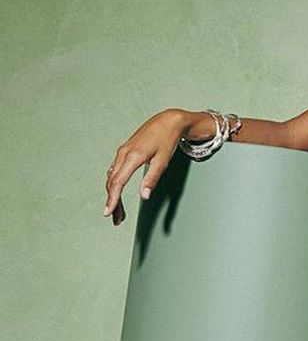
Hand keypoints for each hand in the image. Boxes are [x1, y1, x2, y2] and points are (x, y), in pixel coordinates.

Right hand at [103, 108, 187, 226]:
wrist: (168, 121)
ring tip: (119, 212)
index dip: (112, 199)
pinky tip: (117, 193)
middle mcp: (123, 153)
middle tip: (116, 220)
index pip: (117, 182)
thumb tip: (143, 197)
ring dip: (113, 194)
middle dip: (113, 202)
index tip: (108, 212)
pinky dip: (115, 184)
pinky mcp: (125, 152)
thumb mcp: (163, 161)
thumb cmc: (167, 140)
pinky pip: (115, 170)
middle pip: (112, 182)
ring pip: (113, 177)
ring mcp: (122, 152)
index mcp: (132, 156)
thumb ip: (151, 179)